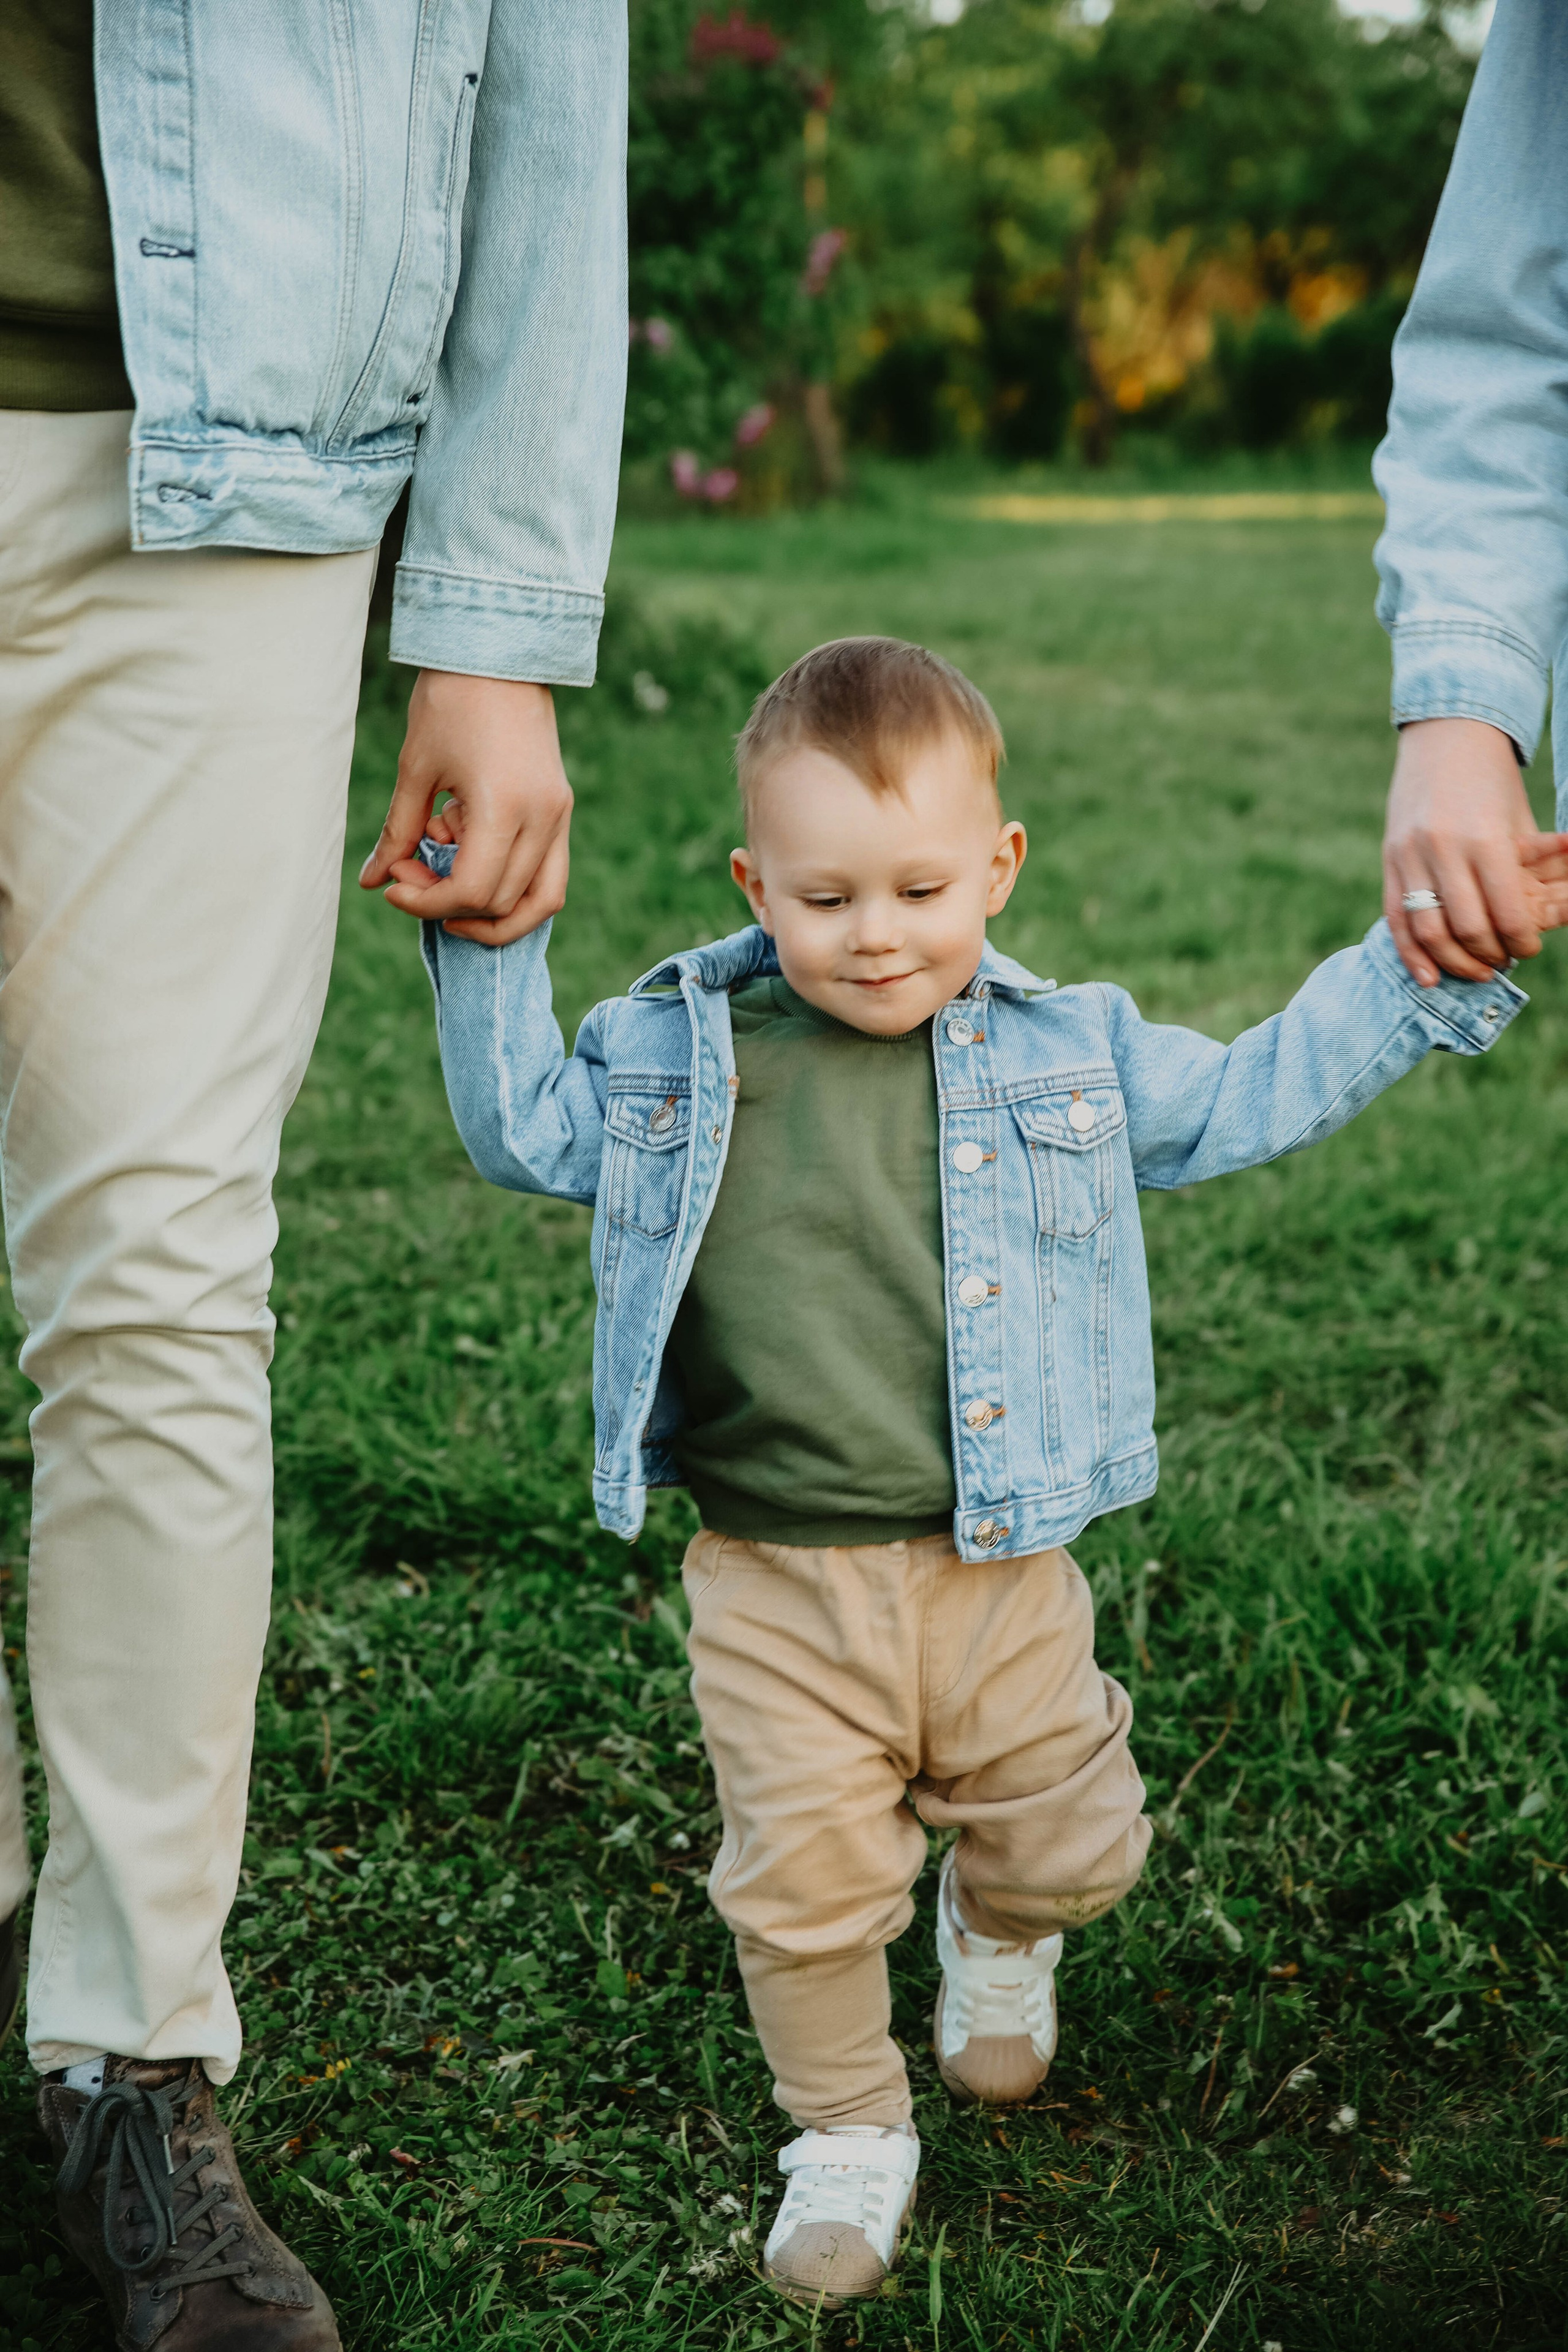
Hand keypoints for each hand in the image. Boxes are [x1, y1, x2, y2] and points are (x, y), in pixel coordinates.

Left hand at [359, 671, 571, 943]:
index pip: (472, 891)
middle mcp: (544, 819)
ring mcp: (560, 816)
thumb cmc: (451, 700)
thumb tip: (372, 881)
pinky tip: (469, 854)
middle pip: (502, 903)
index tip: (393, 885)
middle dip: (450, 902)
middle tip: (410, 871)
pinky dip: (510, 885)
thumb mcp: (416, 769)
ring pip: (539, 901)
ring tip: (447, 884)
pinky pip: (548, 875)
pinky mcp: (562, 810)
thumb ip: (397, 831)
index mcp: (505, 807)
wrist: (500, 649)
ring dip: (490, 909)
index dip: (427, 903)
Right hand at [1383, 717, 1567, 984]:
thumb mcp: (1520, 822)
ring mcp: (1411, 855)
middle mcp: (1444, 849)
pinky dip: (1411, 954)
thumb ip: (1531, 869)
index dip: (1520, 941)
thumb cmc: (1495, 782)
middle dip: (1490, 955)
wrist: (1447, 736)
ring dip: (1453, 961)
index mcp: (1485, 839)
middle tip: (1503, 962)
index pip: (1504, 914)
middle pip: (1467, 929)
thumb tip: (1549, 916)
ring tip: (1473, 971)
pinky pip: (1396, 918)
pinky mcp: (1390, 859)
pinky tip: (1428, 977)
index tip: (1528, 949)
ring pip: (1429, 931)